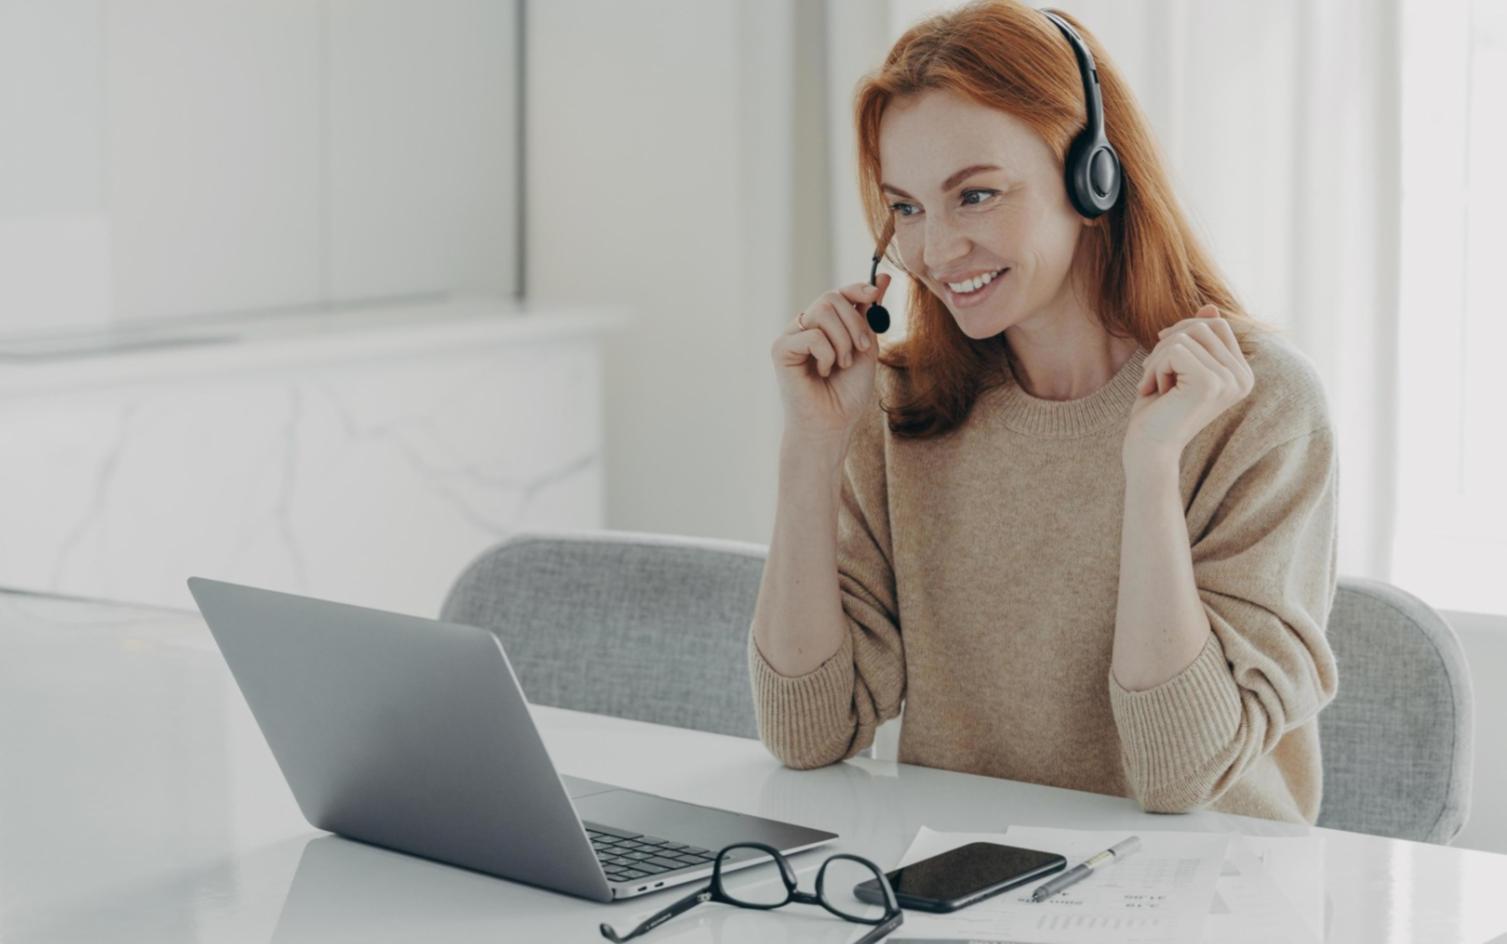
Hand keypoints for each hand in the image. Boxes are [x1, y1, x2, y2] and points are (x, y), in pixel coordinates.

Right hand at [772, 273, 892, 443]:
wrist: (832, 425)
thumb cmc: (847, 393)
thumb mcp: (867, 348)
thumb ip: (870, 315)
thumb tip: (883, 277)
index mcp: (824, 326)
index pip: (839, 293)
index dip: (857, 289)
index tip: (874, 292)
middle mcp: (805, 327)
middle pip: (831, 297)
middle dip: (855, 323)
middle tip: (862, 350)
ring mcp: (791, 336)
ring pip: (821, 310)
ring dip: (843, 340)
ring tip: (842, 365)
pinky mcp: (781, 349)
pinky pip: (812, 335)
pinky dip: (828, 355)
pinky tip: (822, 373)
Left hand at [1123, 304, 1254, 467]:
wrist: (1149, 448)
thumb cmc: (1159, 410)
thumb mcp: (1179, 367)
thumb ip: (1198, 339)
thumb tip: (1211, 306)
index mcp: (1241, 374)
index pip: (1215, 325)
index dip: (1183, 332)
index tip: (1163, 357)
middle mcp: (1242, 378)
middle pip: (1201, 326)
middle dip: (1167, 345)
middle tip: (1153, 374)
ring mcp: (1229, 380)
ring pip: (1184, 337)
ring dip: (1157, 359)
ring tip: (1154, 386)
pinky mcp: (1210, 383)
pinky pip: (1174, 350)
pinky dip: (1154, 368)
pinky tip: (1154, 393)